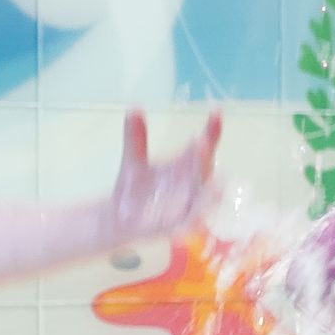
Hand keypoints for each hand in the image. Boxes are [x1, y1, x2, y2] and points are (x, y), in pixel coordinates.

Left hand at [105, 109, 224, 244]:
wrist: (118, 220)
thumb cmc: (134, 188)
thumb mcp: (133, 160)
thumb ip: (136, 137)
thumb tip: (132, 107)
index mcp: (185, 165)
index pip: (204, 146)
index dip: (212, 130)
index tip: (216, 110)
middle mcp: (191, 184)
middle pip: (203, 170)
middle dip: (203, 158)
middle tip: (201, 143)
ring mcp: (187, 206)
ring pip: (204, 199)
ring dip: (209, 192)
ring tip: (215, 182)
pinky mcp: (178, 227)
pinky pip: (190, 224)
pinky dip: (194, 219)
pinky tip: (197, 216)